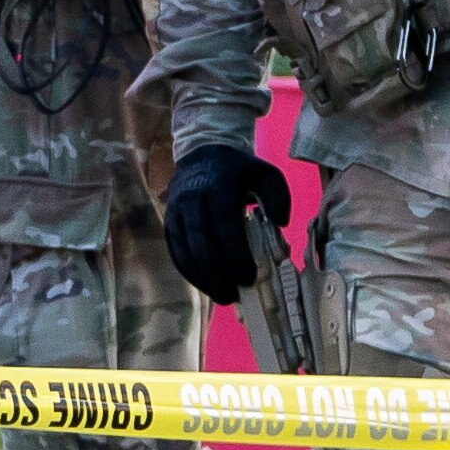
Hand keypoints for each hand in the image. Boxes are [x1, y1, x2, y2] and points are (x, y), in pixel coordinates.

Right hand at [162, 144, 294, 306]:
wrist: (202, 154)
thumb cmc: (239, 170)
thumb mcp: (265, 173)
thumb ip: (278, 196)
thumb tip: (281, 223)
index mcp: (218, 187)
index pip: (224, 226)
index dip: (235, 254)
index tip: (249, 276)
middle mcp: (191, 200)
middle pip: (201, 244)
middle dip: (217, 275)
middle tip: (233, 296)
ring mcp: (176, 212)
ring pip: (185, 251)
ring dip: (202, 278)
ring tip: (221, 296)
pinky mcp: (168, 222)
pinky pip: (175, 251)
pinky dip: (189, 272)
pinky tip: (205, 285)